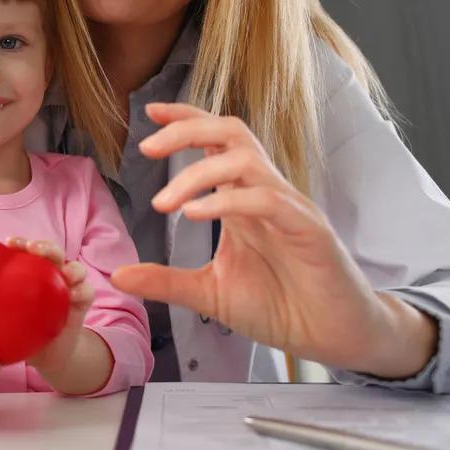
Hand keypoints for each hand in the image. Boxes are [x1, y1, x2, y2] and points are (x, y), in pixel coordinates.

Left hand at [7, 238, 93, 377]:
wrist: (46, 354)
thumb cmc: (16, 331)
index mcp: (28, 273)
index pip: (26, 251)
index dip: (20, 243)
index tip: (10, 243)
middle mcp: (49, 275)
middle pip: (51, 253)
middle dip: (46, 247)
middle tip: (36, 250)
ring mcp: (68, 286)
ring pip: (73, 267)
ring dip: (71, 266)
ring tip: (65, 273)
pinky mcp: (82, 300)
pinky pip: (86, 291)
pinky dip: (82, 290)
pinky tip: (74, 295)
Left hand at [111, 102, 436, 377]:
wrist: (333, 338)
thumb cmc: (279, 306)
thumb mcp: (209, 294)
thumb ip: (165, 281)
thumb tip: (116, 276)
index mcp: (241, 197)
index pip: (215, 140)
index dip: (186, 119)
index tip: (151, 110)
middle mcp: (264, 192)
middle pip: (231, 133)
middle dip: (187, 129)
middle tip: (147, 146)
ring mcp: (289, 207)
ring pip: (245, 160)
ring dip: (197, 173)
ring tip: (164, 203)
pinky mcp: (308, 230)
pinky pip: (266, 199)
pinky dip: (227, 201)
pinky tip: (195, 214)